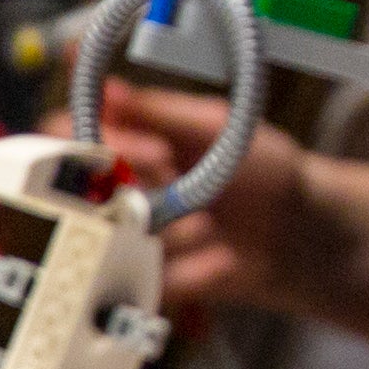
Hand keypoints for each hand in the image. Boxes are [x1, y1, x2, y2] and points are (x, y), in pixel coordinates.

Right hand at [96, 84, 368, 340]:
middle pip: (73, 189)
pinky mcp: (149, 277)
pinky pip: (145, 280)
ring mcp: (128, 233)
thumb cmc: (263, 167)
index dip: (98, 140)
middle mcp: (115, 186)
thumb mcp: (218, 128)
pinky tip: (222, 259)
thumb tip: (108, 87)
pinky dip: (188, 270)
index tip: (156, 149)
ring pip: (109, 239)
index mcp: (126, 139)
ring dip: (165, 232)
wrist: (302, 231)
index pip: (66, 132)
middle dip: (129, 191)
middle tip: (178, 188)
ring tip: (209, 225)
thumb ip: (161, 111)